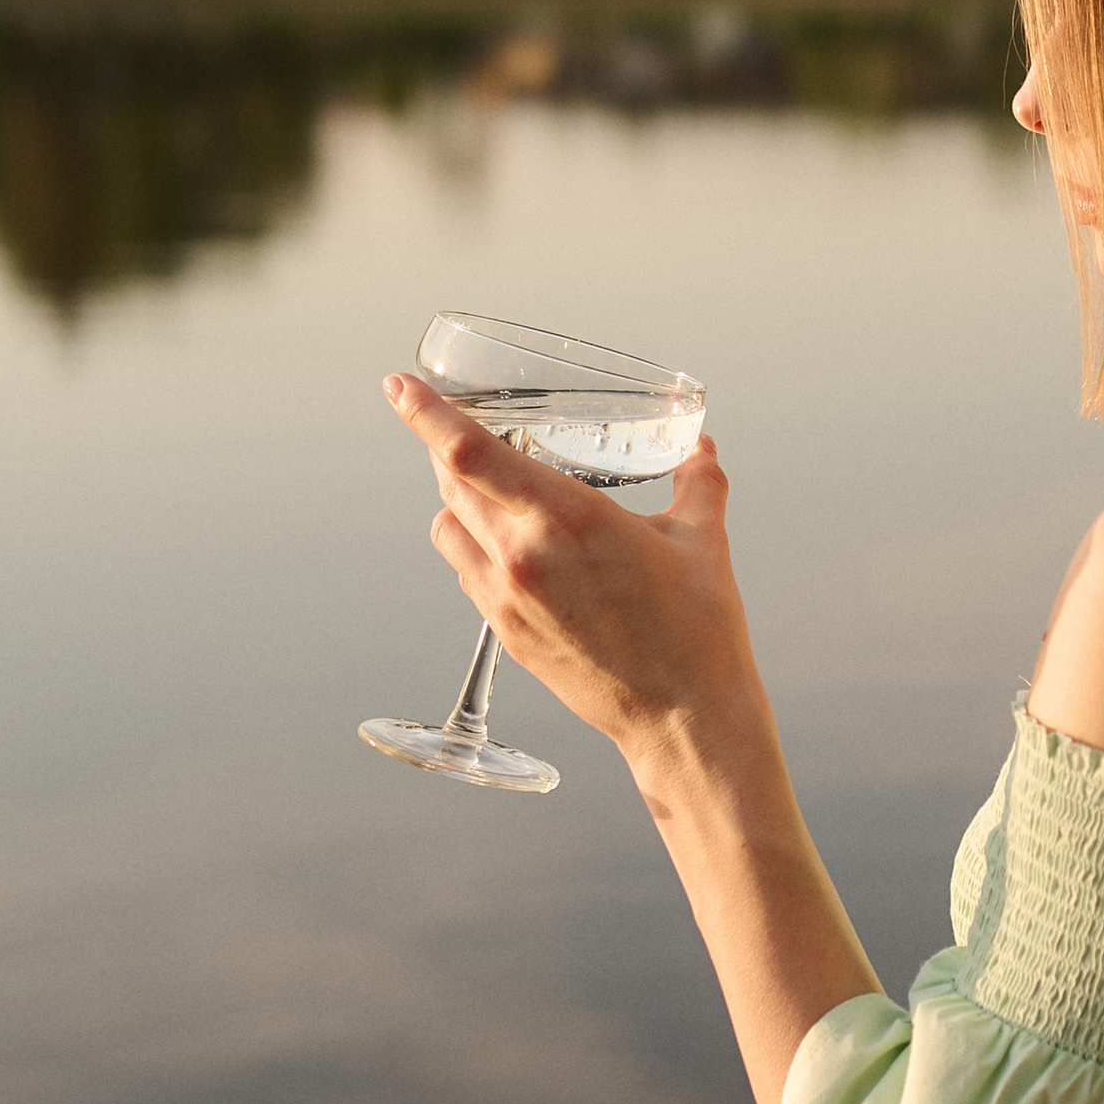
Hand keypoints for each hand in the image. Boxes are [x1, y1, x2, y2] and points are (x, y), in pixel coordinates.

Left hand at [386, 376, 770, 771]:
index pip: (469, 452)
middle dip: (443, 446)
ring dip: (456, 497)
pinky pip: (465, 572)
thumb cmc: (697, 631)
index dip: (425, 414)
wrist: (683, 717)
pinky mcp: (505, 632)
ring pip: (448, 527)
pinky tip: (507, 544)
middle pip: (449, 482)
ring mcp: (506, 598)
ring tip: (486, 486)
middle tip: (457, 425)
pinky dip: (472, 545)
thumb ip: (698, 482)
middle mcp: (523, 555)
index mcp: (567, 518)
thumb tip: (701, 449)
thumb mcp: (703, 541)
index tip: (400, 386)